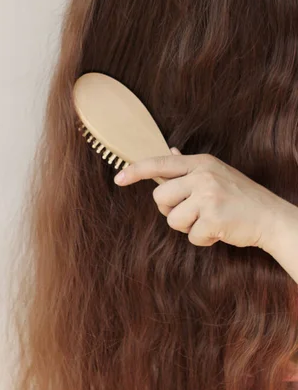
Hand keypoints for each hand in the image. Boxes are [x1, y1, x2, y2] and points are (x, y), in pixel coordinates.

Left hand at [114, 149, 281, 250]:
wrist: (270, 217)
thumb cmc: (239, 196)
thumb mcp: (215, 172)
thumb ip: (188, 166)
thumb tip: (168, 149)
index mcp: (200, 163)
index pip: (160, 163)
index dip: (136, 171)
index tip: (118, 178)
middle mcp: (202, 176)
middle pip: (160, 197)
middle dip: (171, 210)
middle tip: (194, 211)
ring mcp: (208, 196)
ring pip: (172, 220)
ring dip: (188, 226)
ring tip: (209, 219)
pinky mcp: (213, 218)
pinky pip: (191, 237)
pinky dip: (203, 239)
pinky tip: (218, 231)